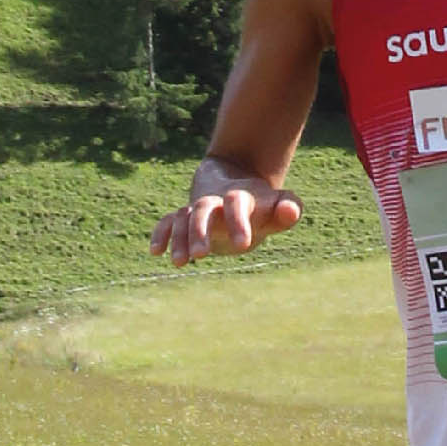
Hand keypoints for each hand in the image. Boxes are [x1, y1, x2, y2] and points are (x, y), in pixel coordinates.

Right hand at [151, 170, 302, 265]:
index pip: (237, 204)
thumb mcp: (279, 206)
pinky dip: (160, 233)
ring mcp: (196, 208)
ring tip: (180, 262)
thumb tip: (290, 212)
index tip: (243, 245)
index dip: (239, 222)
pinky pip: (167, 221)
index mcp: (240, 198)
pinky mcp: (183, 217)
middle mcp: (214, 201)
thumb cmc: (262, 205)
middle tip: (200, 255)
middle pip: (203, 209)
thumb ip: (288, 208)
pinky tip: (156, 251)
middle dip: (200, 230)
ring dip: (179, 238)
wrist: (234, 184)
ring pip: (183, 217)